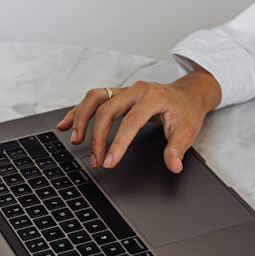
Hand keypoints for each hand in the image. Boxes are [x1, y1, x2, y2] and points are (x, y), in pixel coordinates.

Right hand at [56, 69, 221, 173]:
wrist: (187, 93)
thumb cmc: (186, 111)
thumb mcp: (188, 130)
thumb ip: (177, 148)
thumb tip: (173, 165)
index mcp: (153, 97)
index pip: (130, 121)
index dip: (118, 143)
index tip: (109, 162)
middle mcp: (136, 90)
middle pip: (107, 110)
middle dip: (98, 137)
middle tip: (96, 160)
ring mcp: (125, 90)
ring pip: (95, 99)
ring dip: (81, 119)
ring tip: (75, 139)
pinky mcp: (118, 94)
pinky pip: (94, 99)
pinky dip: (78, 111)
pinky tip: (66, 124)